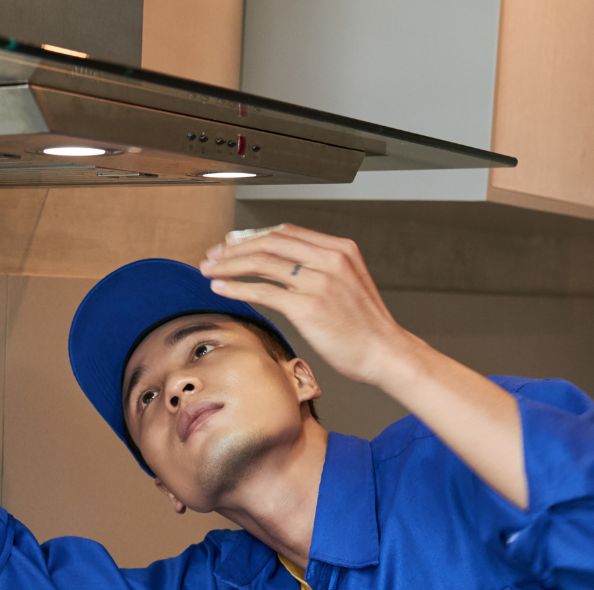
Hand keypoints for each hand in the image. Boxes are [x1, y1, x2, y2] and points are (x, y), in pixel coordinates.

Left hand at [197, 225, 422, 388]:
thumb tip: (284, 266)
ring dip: (229, 265)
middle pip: (270, 242)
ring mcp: (319, 281)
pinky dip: (237, 287)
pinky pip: (263, 291)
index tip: (231, 244)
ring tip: (208, 271)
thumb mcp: (349, 283)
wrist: (385, 353)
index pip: (286, 232)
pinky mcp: (308, 306)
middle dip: (234, 248)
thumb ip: (322, 269)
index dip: (253, 236)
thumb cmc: (365, 326)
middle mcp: (330, 259)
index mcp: (340, 249)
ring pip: (262, 262)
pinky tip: (220, 288)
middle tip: (212, 256)